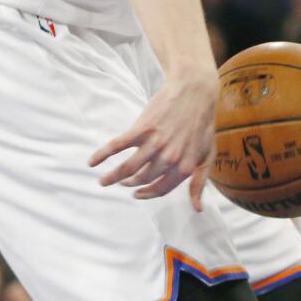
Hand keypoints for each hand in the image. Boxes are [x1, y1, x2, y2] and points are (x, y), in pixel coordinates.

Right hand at [88, 72, 217, 210]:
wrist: (195, 92)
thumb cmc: (202, 123)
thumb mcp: (207, 154)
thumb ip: (200, 181)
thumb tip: (197, 209)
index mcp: (185, 167)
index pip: (161, 189)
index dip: (147, 194)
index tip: (137, 194)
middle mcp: (169, 158)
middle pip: (142, 179)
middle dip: (129, 183)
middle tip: (121, 182)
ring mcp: (155, 143)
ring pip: (127, 168)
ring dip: (112, 177)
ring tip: (104, 180)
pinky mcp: (142, 129)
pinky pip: (117, 146)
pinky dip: (102, 155)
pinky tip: (92, 161)